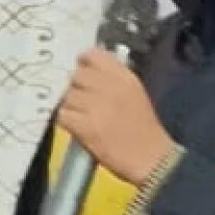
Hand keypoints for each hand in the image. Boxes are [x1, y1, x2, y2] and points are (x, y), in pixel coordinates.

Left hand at [58, 50, 172, 186]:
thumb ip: (113, 79)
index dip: (83, 63)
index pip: (93, 55)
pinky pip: (63, 115)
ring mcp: (96, 106)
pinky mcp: (86, 126)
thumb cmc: (144, 129)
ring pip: (67, 96)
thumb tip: (86, 70)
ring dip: (69, 106)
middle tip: (80, 101)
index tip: (81, 71)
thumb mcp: (135, 93)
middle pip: (75, 76)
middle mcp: (110, 87)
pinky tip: (76, 127)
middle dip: (74, 88)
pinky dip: (66, 121)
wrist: (152, 158)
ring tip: (80, 116)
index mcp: (125, 77)